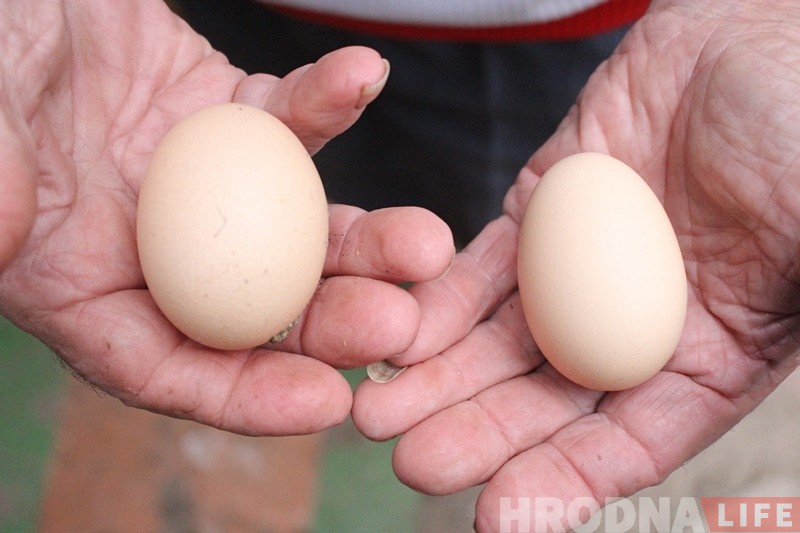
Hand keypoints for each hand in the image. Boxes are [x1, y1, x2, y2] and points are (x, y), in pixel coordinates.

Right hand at [0, 1, 453, 435]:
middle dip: (333, 323)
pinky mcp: (233, 117)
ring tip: (424, 242)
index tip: (323, 402)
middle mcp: (155, 246)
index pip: (166, 365)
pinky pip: (292, 118)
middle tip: (400, 322)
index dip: (244, 395)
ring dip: (365, 237)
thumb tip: (8, 240)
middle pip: (257, 308)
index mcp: (81, 280)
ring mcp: (203, 184)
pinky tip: (364, 76)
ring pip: (297, 228)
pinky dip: (329, 101)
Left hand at [353, 1, 799, 528]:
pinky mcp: (535, 217)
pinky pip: (479, 269)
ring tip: (379, 415)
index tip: (501, 517)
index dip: (567, 483)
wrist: (750, 38)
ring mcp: (576, 271)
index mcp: (707, 356)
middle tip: (414, 464)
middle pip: (545, 402)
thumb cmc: (799, 130)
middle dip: (479, 436)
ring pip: (498, 343)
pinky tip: (398, 335)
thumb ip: (781, 305)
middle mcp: (630, 326)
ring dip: (439, 382)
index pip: (629, 441)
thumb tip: (764, 393)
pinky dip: (438, 304)